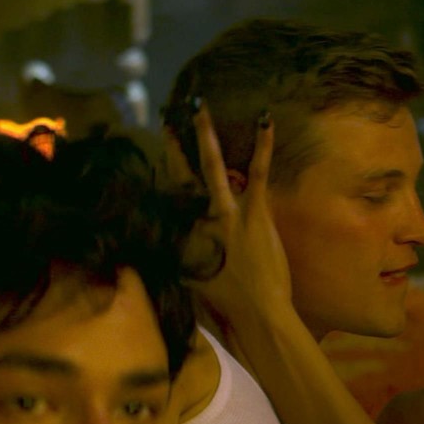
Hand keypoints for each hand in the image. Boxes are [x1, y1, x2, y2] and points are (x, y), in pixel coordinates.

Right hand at [167, 101, 292, 323]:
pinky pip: (258, 171)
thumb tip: (170, 252)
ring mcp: (227, 213)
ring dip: (204, 134)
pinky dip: (262, 144)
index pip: (170, 199)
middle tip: (167, 118)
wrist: (257, 317)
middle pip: (181, 176)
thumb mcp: (196, 286)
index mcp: (184, 237)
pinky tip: (266, 120)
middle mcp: (199, 221)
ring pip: (211, 166)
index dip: (164, 176)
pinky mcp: (254, 212)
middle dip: (173, 145)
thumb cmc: (230, 310)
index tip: (157, 157)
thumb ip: (184, 263)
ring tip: (199, 106)